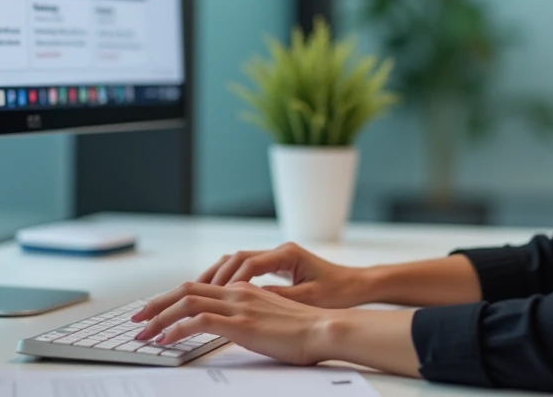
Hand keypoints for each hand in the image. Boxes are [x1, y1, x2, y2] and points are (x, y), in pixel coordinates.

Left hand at [130, 281, 332, 365]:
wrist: (325, 328)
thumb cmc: (305, 328)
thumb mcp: (273, 316)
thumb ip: (252, 315)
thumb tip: (236, 325)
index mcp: (244, 289)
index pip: (199, 287)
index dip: (172, 298)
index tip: (155, 310)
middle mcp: (237, 292)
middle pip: (186, 290)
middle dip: (156, 304)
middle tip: (136, 320)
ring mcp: (238, 307)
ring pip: (186, 303)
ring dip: (159, 317)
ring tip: (143, 333)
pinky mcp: (241, 324)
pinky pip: (199, 322)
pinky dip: (176, 329)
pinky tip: (165, 340)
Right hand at [196, 242, 369, 308]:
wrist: (356, 285)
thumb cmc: (338, 292)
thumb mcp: (308, 299)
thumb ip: (278, 298)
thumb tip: (249, 300)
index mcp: (287, 255)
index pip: (248, 265)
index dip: (230, 282)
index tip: (216, 297)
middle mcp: (279, 251)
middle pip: (237, 257)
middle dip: (215, 275)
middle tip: (196, 293)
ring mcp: (277, 256)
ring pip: (238, 260)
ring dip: (219, 274)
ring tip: (199, 291)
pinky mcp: (277, 264)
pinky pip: (246, 267)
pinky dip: (230, 277)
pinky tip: (219, 291)